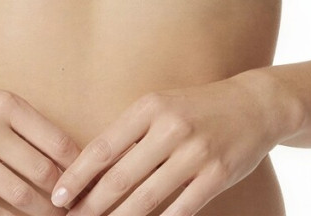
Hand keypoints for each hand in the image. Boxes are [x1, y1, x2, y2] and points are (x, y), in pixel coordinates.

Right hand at [0, 75, 80, 215]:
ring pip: (18, 194)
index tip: (86, 180)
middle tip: (75, 206)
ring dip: (41, 212)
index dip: (77, 166)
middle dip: (62, 194)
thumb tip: (68, 155)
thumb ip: (26, 124)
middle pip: (41, 171)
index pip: (56, 140)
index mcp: (7, 103)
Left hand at [49, 75, 293, 215]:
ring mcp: (195, 152)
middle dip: (91, 206)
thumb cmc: (196, 108)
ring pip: (147, 198)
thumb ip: (131, 134)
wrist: (253, 104)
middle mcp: (170, 127)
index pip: (103, 146)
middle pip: (120, 176)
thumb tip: (92, 171)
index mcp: (150, 106)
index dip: (77, 175)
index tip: (57, 196)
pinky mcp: (217, 175)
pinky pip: (180, 209)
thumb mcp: (161, 108)